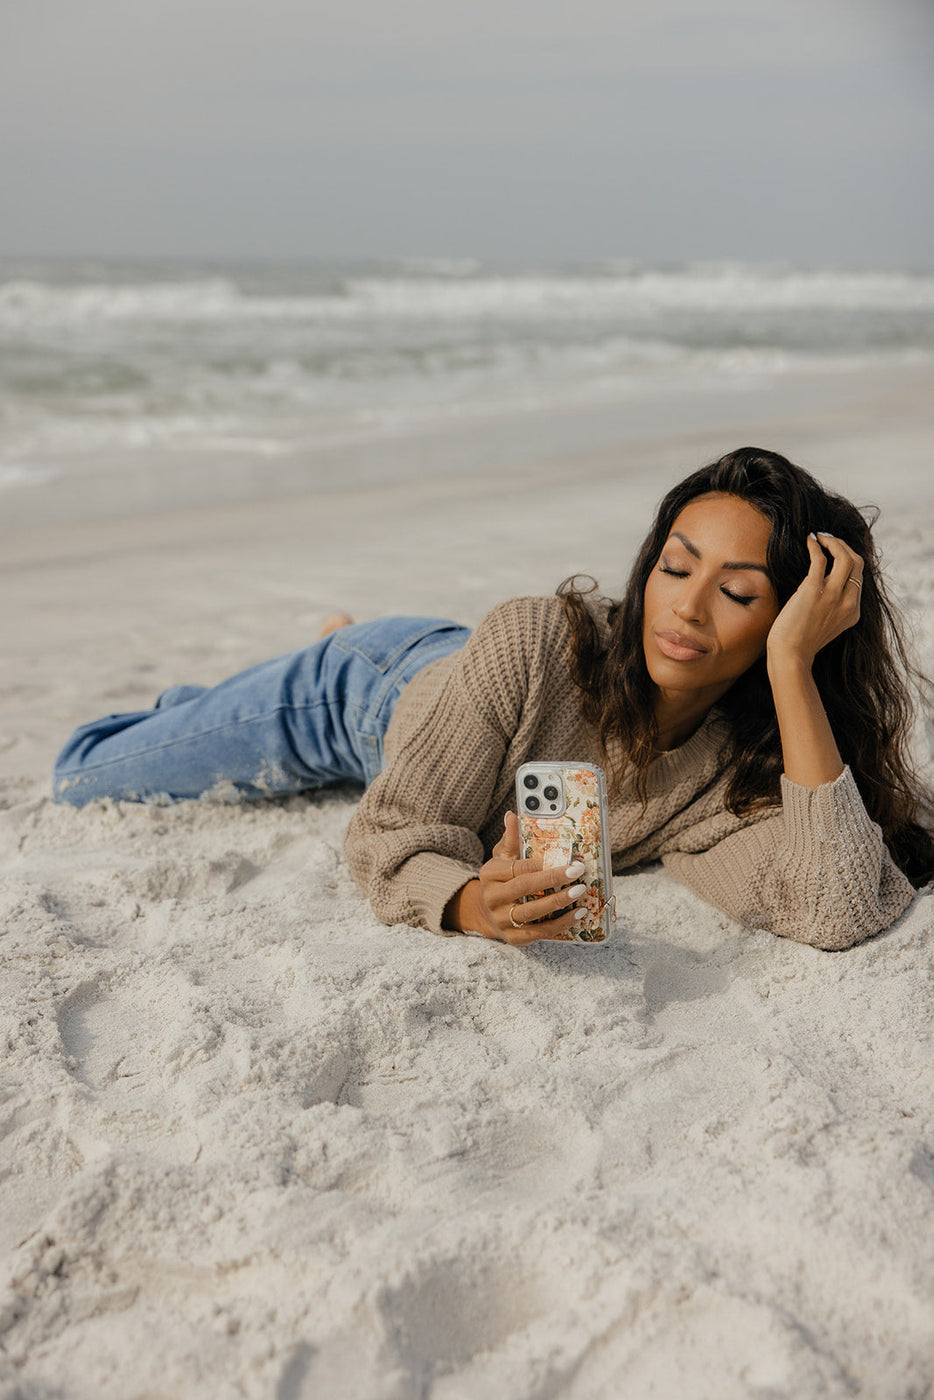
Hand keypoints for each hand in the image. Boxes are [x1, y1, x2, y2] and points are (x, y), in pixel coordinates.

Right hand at [447, 812, 588, 943]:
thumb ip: (510, 838)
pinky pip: (538, 932)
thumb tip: (512, 814)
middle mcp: (492, 897)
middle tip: (577, 873)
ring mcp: (501, 919)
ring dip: (558, 903)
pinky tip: (577, 915)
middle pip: (524, 888)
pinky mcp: (513, 938)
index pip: (519, 868)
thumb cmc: (502, 879)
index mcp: (490, 874)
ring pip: (531, 913)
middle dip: (553, 880)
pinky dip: (560, 925)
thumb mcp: (503, 857)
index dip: (542, 864)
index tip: (565, 859)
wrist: (487, 912)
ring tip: (580, 893)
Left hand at [767, 531, 862, 672]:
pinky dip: (816, 546)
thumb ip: (830, 605)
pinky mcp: (813, 592)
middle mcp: (848, 602)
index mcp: (853, 612)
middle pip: (858, 563)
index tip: (835, 551)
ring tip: (820, 537)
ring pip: (845, 558)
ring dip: (833, 542)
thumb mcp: (825, 624)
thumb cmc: (800, 642)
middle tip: (828, 540)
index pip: (859, 577)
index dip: (849, 559)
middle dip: (844, 546)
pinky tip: (809, 540)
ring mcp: (832, 597)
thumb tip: (818, 582)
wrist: (790, 656)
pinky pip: (820, 560)